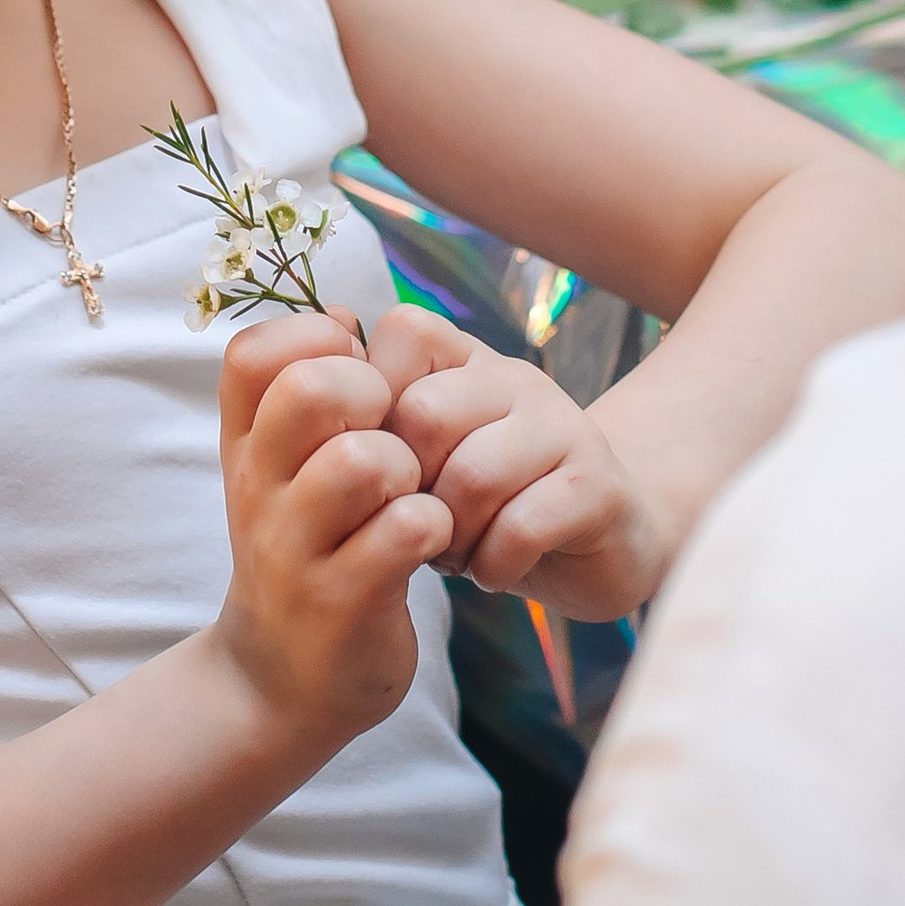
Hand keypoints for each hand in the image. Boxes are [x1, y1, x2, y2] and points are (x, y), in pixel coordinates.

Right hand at [211, 313, 450, 746]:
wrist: (278, 680)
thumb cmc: (302, 550)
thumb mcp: (281, 467)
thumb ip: (305, 390)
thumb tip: (344, 313)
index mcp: (243, 443)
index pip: (253, 350)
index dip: (315, 341)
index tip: (351, 374)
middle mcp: (256, 488)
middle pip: (310, 390)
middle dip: (372, 394)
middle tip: (391, 432)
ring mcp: (293, 548)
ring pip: (364, 461)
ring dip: (409, 468)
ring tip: (412, 493)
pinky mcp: (341, 601)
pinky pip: (405, 532)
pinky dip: (433, 526)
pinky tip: (429, 540)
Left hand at [370, 307, 662, 621]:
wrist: (602, 542)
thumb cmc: (491, 501)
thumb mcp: (427, 458)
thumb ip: (377, 426)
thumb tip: (302, 411)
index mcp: (466, 359)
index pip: (403, 334)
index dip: (374, 407)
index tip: (383, 465)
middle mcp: (516, 380)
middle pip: (426, 413)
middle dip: (408, 488)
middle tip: (414, 526)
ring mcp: (563, 428)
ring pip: (474, 474)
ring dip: (451, 535)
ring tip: (454, 555)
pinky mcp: (598, 488)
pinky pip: (523, 525)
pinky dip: (494, 563)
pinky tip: (494, 571)